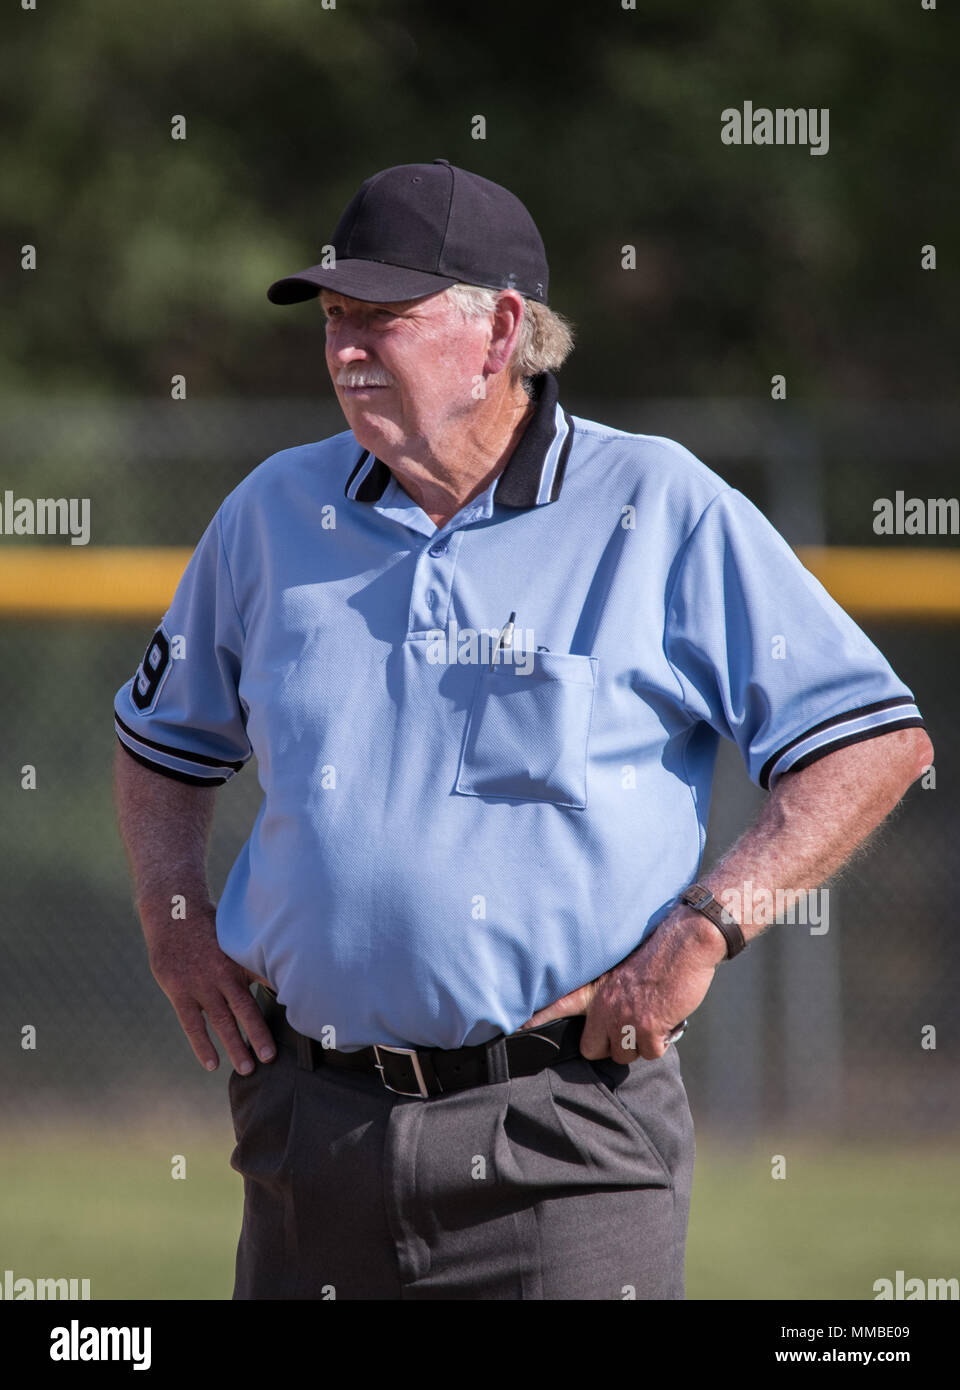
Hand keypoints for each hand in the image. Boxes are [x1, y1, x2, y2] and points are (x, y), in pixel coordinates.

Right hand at [144, 903, 276, 1073]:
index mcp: (241, 961)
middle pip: (245, 1009)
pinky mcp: (180, 992)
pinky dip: (202, 1045)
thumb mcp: (237, 939)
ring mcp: (201, 985)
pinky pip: (192, 1024)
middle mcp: (223, 975)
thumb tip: (284, 973)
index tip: (299, 1022)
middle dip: (259, 1035)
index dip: (283, 1002)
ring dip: (234, 1046)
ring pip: (220, 1021)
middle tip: (271, 1058)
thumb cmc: (211, 930)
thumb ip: (255, 960)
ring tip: (247, 1069)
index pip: (267, 985)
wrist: (174, 916)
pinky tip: (211, 1064)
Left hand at [520, 908, 725, 1061]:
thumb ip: (609, 991)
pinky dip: (662, 1040)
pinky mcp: (648, 1028)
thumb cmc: (658, 953)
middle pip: (593, 1049)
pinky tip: (667, 1018)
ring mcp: (625, 1019)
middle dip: (611, 1045)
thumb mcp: (622, 967)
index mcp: (597, 988)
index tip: (515, 1029)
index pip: (558, 1004)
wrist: (685, 943)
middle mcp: (605, 1005)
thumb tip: (610, 1014)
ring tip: (653, 1017)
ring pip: (625, 1054)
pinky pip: (651, 1052)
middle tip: (628, 1028)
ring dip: (640, 1043)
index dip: (536, 1020)